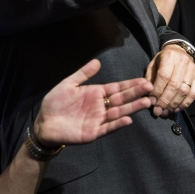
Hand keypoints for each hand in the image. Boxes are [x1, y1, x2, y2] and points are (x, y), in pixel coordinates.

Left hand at [34, 59, 152, 146]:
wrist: (43, 123)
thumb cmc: (54, 103)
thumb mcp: (68, 84)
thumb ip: (83, 74)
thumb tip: (98, 61)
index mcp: (96, 93)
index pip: (117, 88)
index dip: (131, 85)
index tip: (144, 81)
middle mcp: (101, 106)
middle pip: (122, 99)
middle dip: (136, 94)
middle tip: (151, 88)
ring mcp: (98, 120)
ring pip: (119, 112)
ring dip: (133, 108)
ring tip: (147, 102)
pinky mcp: (93, 132)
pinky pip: (108, 127)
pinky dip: (118, 123)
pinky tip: (129, 119)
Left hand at [145, 45, 194, 116]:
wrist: (179, 51)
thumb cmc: (162, 60)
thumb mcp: (153, 65)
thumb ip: (150, 79)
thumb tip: (148, 97)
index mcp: (169, 56)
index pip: (164, 76)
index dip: (157, 91)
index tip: (151, 102)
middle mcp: (182, 62)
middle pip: (174, 85)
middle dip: (165, 101)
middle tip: (158, 111)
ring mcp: (192, 69)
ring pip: (184, 91)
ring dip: (174, 104)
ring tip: (166, 112)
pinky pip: (194, 93)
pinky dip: (185, 104)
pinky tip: (177, 109)